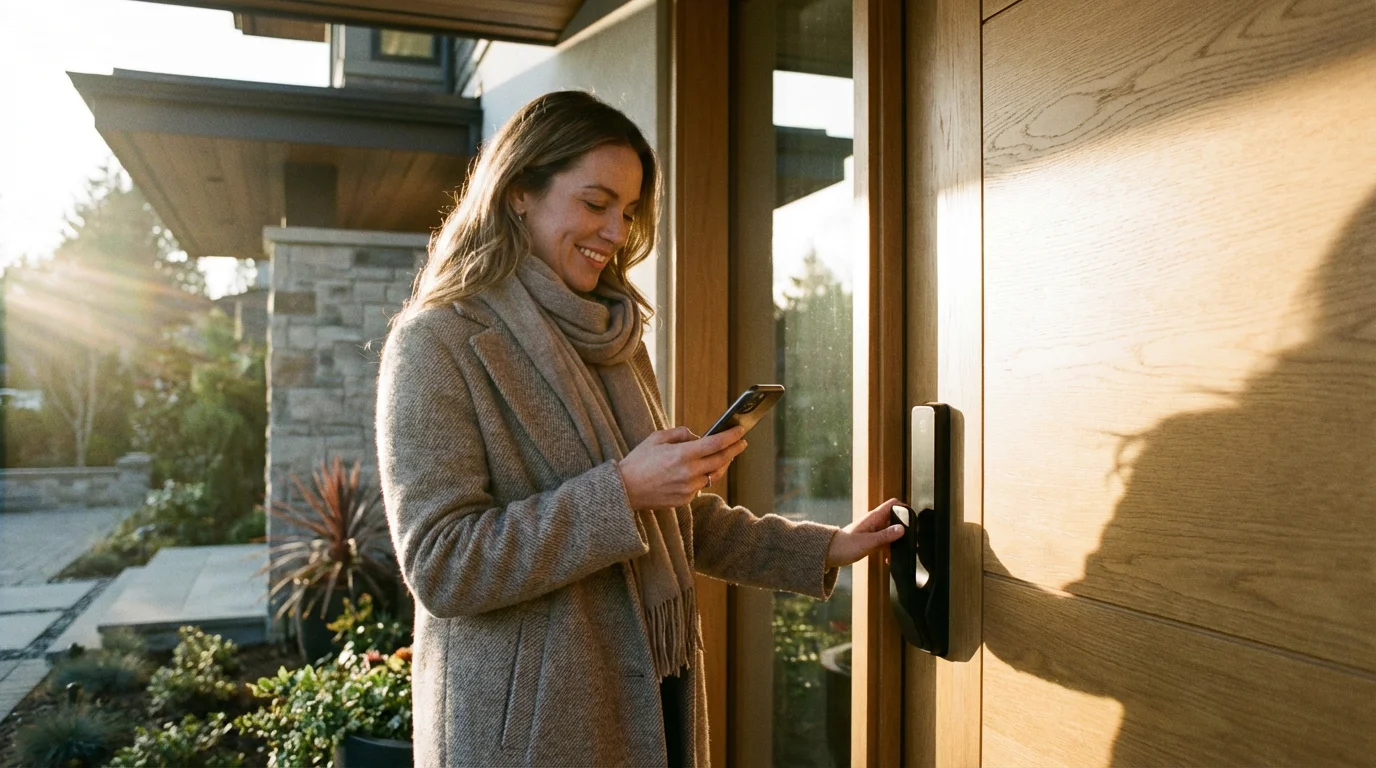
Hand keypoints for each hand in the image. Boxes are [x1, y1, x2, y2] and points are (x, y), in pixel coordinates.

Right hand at [617, 426, 747, 509]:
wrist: (624, 489)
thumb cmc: (638, 461)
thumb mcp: (657, 438)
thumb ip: (681, 434)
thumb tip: (698, 437)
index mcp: (683, 454)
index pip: (716, 444)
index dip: (731, 437)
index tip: (741, 432)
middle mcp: (689, 472)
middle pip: (721, 460)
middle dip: (734, 450)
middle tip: (741, 443)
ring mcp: (688, 488)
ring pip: (713, 475)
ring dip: (720, 465)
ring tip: (724, 456)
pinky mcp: (685, 499)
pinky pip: (700, 486)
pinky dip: (703, 477)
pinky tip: (701, 471)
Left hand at [825, 498, 905, 568]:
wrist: (829, 553)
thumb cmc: (844, 546)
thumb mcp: (868, 542)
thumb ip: (885, 536)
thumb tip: (902, 529)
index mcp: (874, 517)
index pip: (893, 504)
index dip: (905, 508)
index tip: (913, 520)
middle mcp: (875, 522)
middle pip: (895, 518)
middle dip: (903, 529)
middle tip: (909, 541)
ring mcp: (873, 530)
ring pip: (891, 532)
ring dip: (896, 542)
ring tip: (897, 553)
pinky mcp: (871, 540)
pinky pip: (885, 541)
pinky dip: (888, 549)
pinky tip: (888, 559)